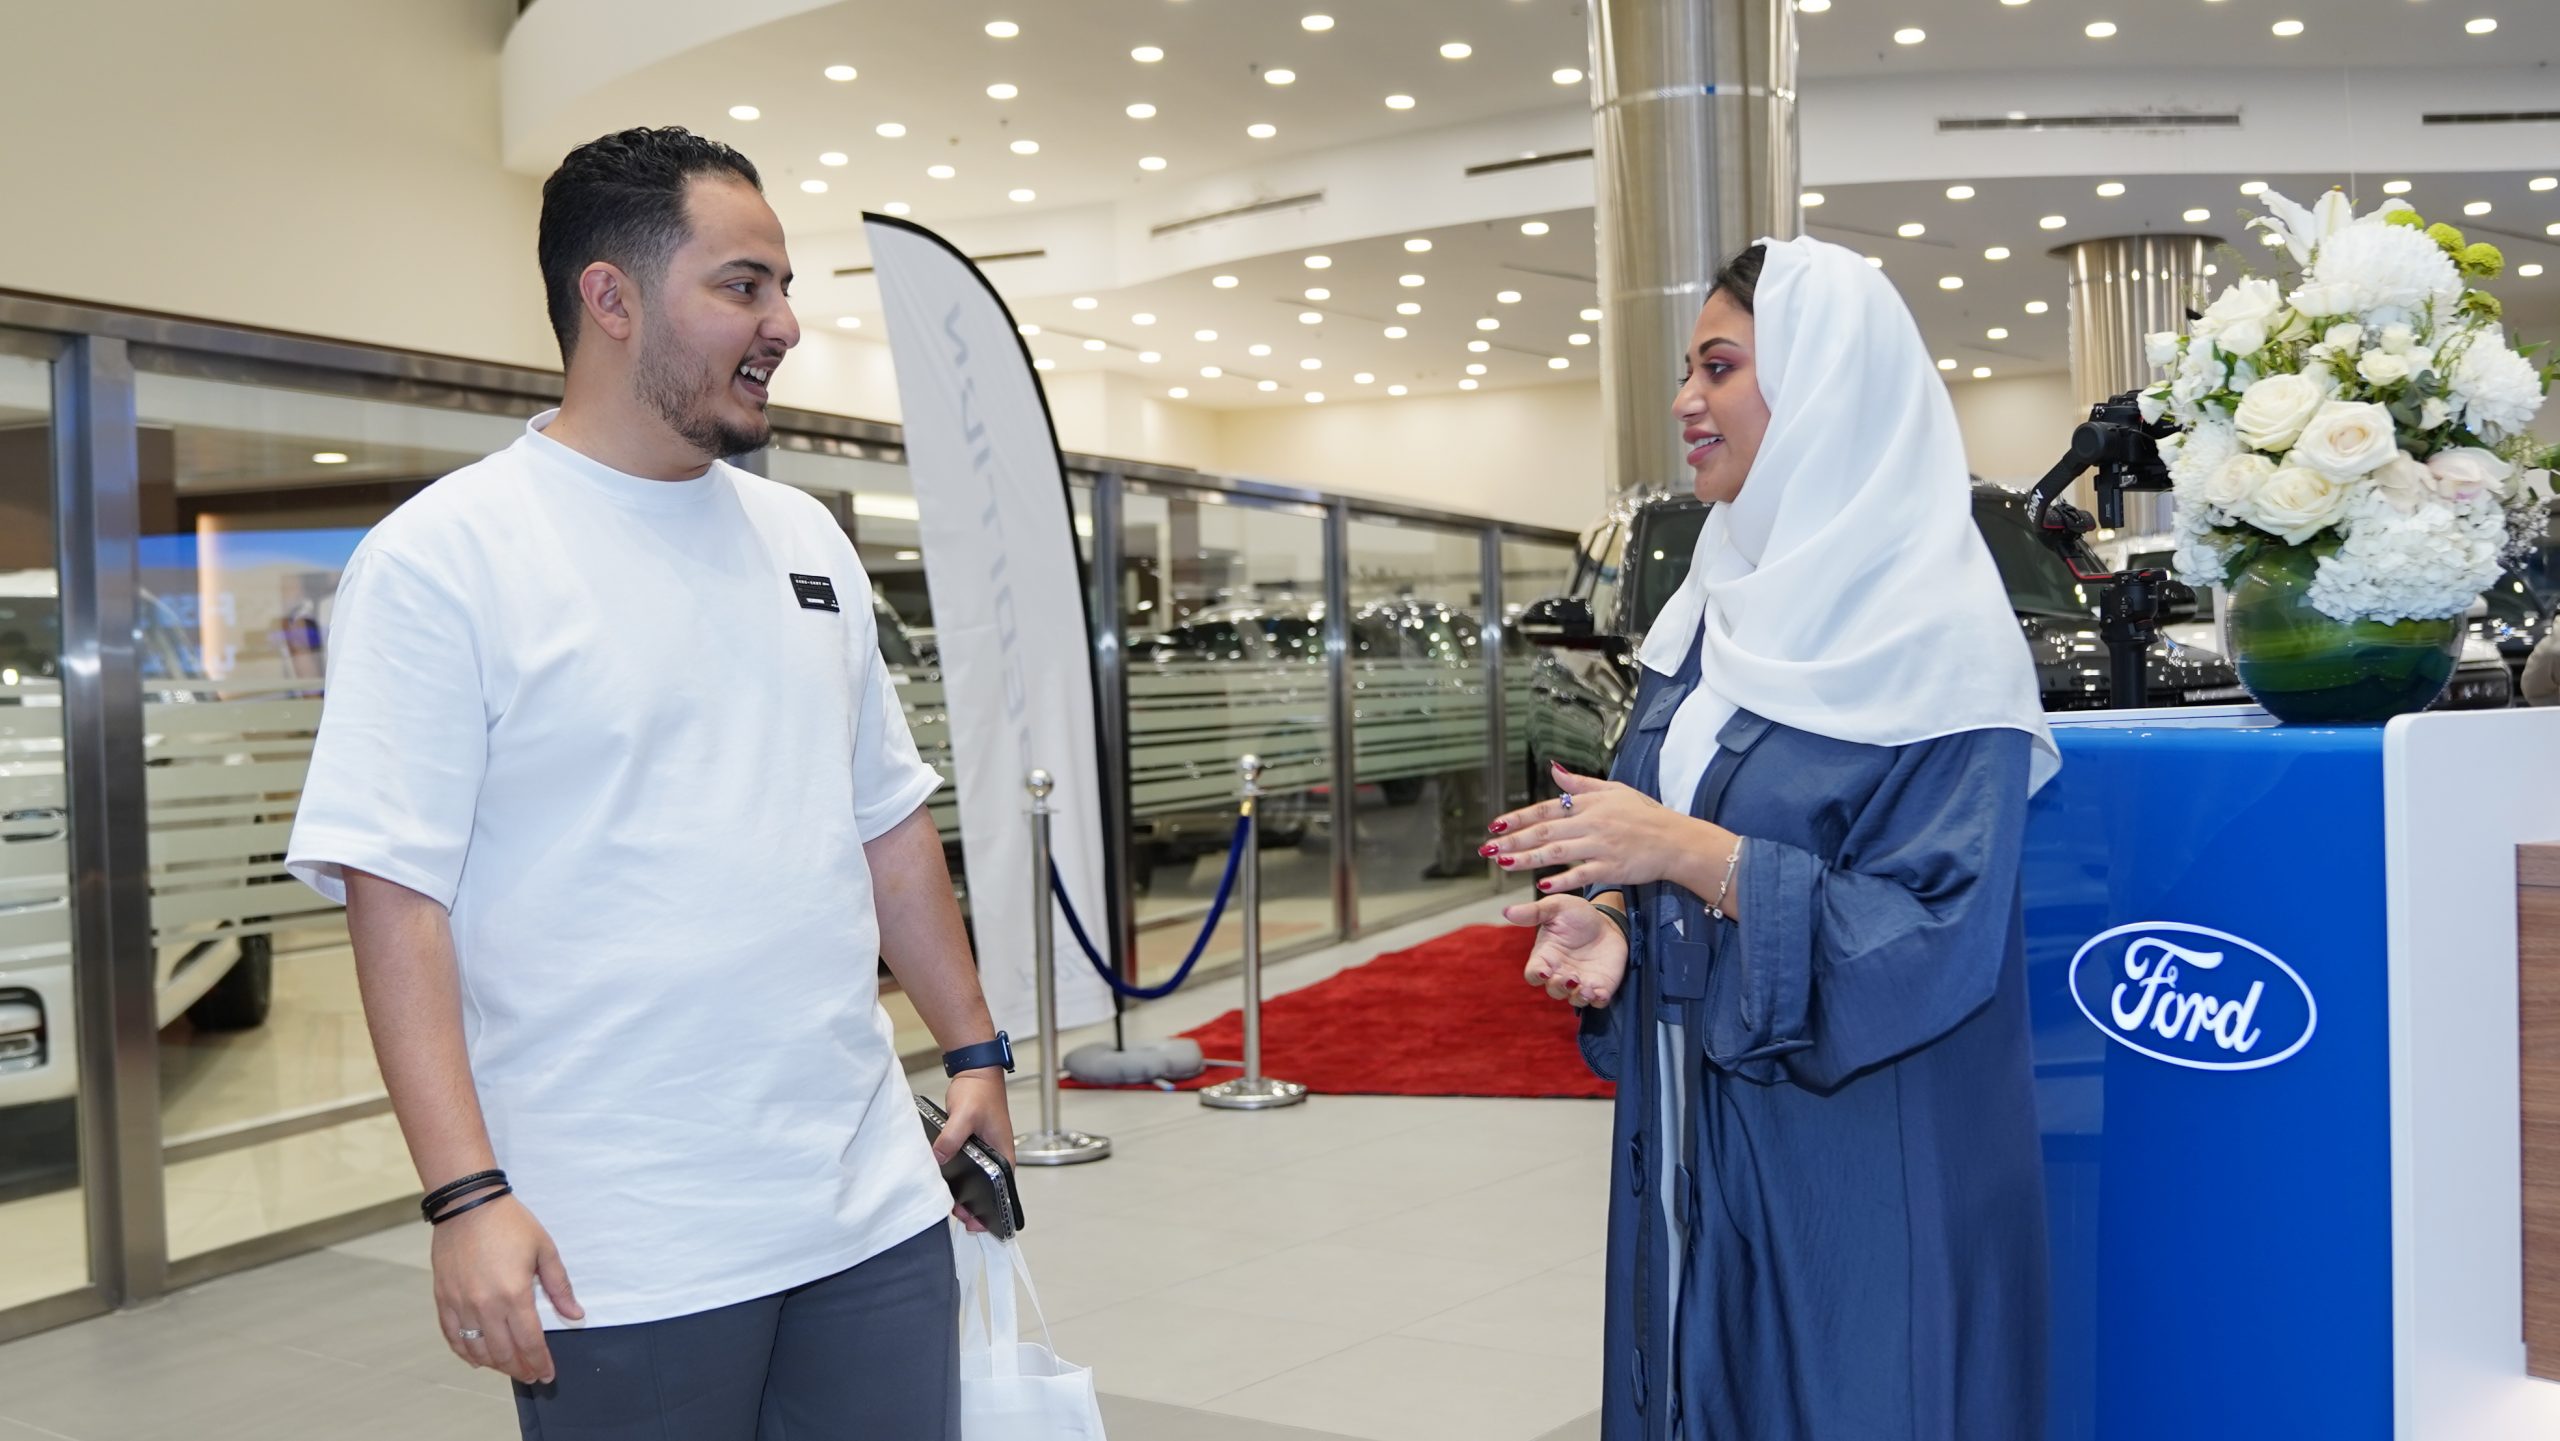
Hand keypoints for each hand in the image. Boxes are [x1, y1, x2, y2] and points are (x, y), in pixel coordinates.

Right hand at [430, 1193, 579, 1384]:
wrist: (467, 1205)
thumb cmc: (510, 1224)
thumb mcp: (545, 1250)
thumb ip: (560, 1287)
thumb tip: (575, 1315)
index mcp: (514, 1294)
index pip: (530, 1342)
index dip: (541, 1362)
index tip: (548, 1374)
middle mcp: (485, 1306)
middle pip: (504, 1352)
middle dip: (521, 1369)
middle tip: (532, 1375)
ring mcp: (460, 1304)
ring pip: (477, 1350)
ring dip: (496, 1365)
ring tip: (510, 1368)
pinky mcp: (443, 1299)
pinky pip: (452, 1337)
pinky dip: (465, 1352)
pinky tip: (477, 1360)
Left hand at [935, 1070, 1014, 1232]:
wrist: (975, 1071)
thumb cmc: (981, 1091)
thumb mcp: (965, 1117)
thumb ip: (952, 1139)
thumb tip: (938, 1159)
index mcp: (1003, 1154)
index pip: (1002, 1191)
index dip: (992, 1210)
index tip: (978, 1224)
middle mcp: (996, 1156)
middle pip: (989, 1190)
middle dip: (974, 1207)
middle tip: (957, 1216)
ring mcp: (984, 1151)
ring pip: (976, 1180)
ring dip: (965, 1193)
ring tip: (949, 1205)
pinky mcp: (971, 1146)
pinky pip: (966, 1168)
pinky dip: (957, 1178)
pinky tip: (944, 1183)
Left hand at [1486, 763, 1731, 894]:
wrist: (1675, 839)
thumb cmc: (1645, 814)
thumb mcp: (1613, 790)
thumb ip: (1580, 784)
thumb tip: (1553, 769)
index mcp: (1588, 803)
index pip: (1546, 809)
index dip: (1518, 818)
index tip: (1495, 826)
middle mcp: (1591, 823)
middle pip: (1544, 832)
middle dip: (1513, 840)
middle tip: (1488, 849)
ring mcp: (1600, 846)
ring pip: (1556, 853)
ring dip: (1527, 859)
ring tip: (1503, 864)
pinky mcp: (1612, 868)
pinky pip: (1582, 875)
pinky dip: (1562, 879)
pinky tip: (1542, 885)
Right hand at [1503, 894, 1628, 1007]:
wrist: (1607, 922)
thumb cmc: (1576, 914)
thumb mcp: (1556, 907)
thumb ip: (1533, 912)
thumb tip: (1507, 911)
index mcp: (1545, 957)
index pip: (1533, 974)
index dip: (1537, 975)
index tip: (1545, 971)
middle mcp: (1560, 973)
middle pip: (1553, 990)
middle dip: (1560, 987)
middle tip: (1571, 977)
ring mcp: (1581, 983)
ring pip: (1574, 999)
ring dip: (1579, 997)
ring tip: (1586, 988)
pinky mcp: (1600, 986)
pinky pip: (1597, 1001)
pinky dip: (1598, 1000)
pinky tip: (1600, 993)